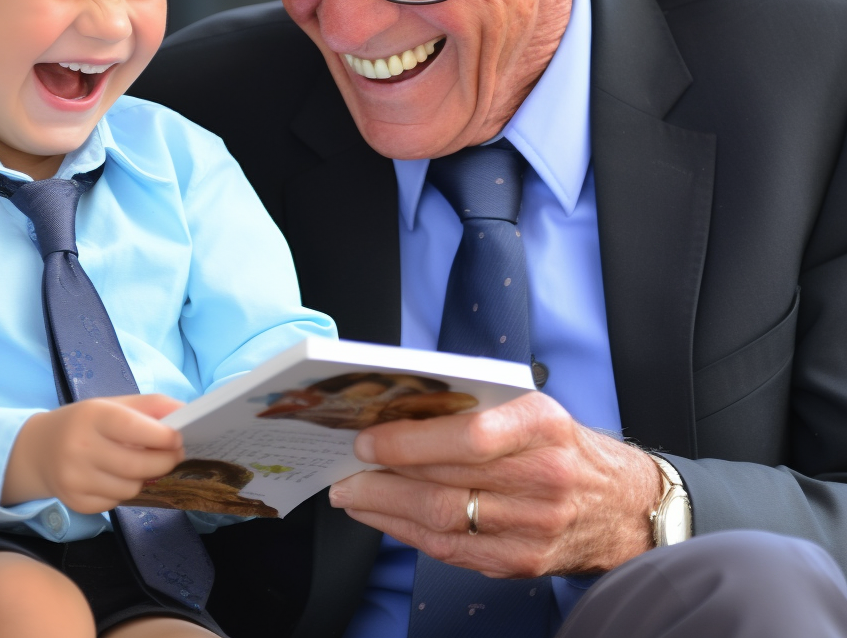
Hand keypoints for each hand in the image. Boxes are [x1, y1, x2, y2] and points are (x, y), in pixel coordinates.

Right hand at [3, 394, 184, 512]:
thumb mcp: (115, 404)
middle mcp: (79, 448)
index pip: (132, 428)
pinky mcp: (75, 502)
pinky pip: (116, 503)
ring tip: (142, 464)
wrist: (38, 450)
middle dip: (165, 462)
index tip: (179, 438)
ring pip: (130, 488)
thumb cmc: (86, 422)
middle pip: (136, 465)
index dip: (161, 436)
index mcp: (93, 416)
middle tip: (176, 455)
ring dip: (145, 478)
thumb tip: (187, 412)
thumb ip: (152, 405)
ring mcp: (74, 479)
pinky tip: (118, 477)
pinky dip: (125, 491)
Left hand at [328, 391, 661, 577]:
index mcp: (543, 426)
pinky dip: (410, 534)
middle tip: (346, 467)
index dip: (411, 440)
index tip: (368, 438)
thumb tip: (403, 410)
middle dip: (383, 478)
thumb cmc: (567, 445)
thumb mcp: (534, 408)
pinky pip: (453, 552)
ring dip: (386, 509)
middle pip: (447, 483)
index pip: (469, 437)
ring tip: (352, 493)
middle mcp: (543, 479)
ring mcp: (534, 528)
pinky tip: (386, 518)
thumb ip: (478, 409)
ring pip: (443, 522)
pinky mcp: (522, 563)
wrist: (625, 506)